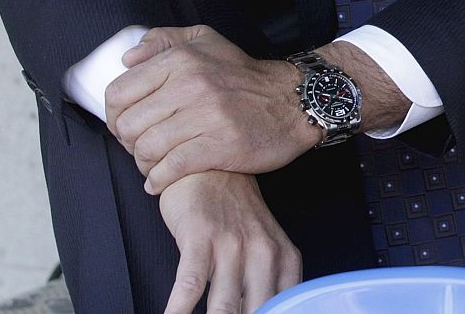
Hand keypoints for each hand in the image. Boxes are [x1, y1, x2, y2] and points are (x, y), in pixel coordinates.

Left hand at [106, 25, 319, 191]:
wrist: (294, 101)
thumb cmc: (246, 76)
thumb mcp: (207, 41)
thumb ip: (164, 41)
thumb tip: (128, 59)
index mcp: (181, 60)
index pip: (119, 93)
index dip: (115, 115)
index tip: (127, 124)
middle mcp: (191, 85)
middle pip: (128, 125)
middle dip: (129, 142)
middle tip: (142, 147)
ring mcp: (206, 116)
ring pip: (146, 149)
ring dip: (144, 163)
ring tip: (153, 164)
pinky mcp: (219, 146)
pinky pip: (170, 169)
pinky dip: (158, 180)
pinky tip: (161, 180)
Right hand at [157, 170, 301, 313]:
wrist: (211, 165)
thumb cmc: (235, 210)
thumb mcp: (265, 244)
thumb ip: (269, 282)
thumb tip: (270, 311)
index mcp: (284, 258)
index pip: (285, 307)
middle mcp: (263, 253)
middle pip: (256, 311)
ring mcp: (232, 245)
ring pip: (224, 306)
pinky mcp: (200, 239)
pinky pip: (189, 286)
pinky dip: (179, 311)